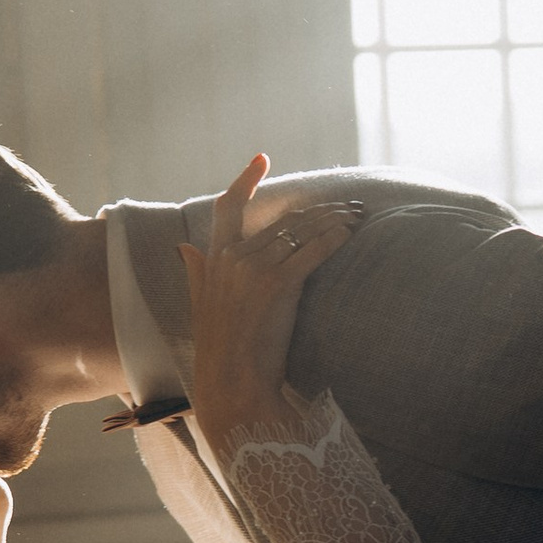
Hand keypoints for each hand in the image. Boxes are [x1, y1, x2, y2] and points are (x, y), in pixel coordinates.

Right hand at [179, 155, 362, 432]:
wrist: (232, 384)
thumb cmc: (220, 350)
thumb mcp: (200, 306)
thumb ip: (195, 272)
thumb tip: (184, 248)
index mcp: (214, 259)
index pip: (228, 207)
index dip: (245, 180)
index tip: (262, 158)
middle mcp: (232, 257)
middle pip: (284, 219)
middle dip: (321, 209)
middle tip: (348, 205)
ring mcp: (254, 268)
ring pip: (302, 230)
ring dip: (335, 219)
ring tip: (358, 216)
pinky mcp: (277, 284)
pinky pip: (313, 250)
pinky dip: (335, 238)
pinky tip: (352, 233)